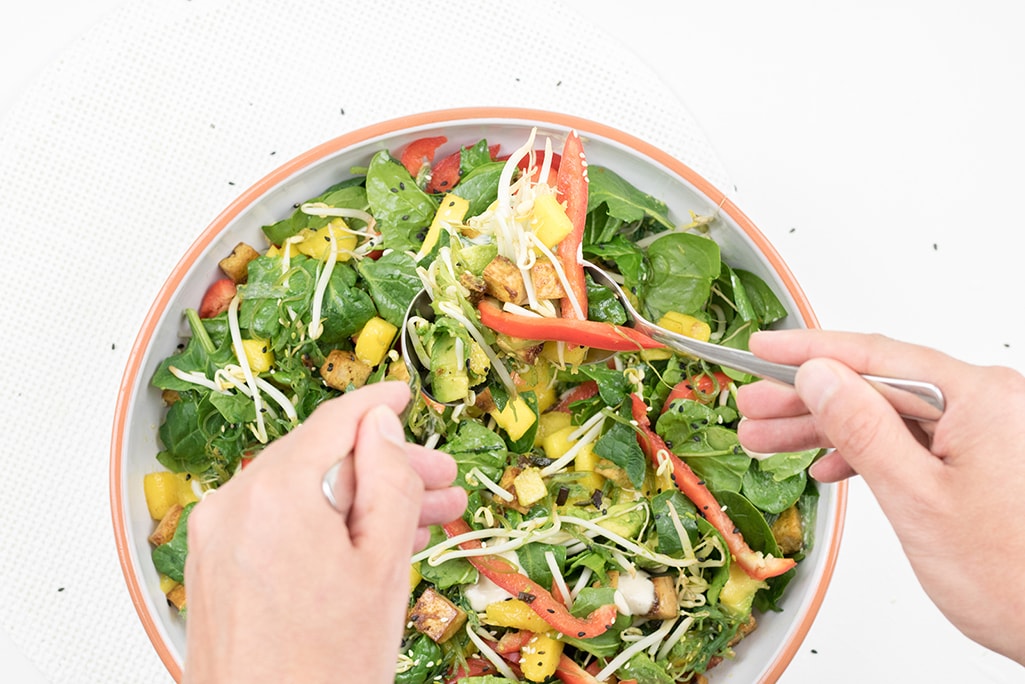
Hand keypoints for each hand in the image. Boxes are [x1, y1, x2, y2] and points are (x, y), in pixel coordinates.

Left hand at [182, 382, 467, 683]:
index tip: (403, 395)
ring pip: (301, 495)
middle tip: (439, 483)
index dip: (378, 405)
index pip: (334, 422)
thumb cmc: (323, 670)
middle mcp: (233, 506)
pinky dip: (324, 526)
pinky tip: (369, 546)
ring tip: (422, 522)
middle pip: (320, 461)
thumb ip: (388, 479)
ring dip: (360, 501)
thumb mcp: (382, 565)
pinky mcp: (215, 570)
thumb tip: (382, 425)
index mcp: (275, 494)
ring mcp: (217, 540)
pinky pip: (278, 526)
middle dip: (384, 468)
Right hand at [735, 329, 1024, 665]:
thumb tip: (819, 377)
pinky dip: (865, 452)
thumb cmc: (1016, 576)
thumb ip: (863, 430)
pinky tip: (829, 465)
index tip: (762, 350)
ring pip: (887, 414)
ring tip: (771, 438)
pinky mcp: (979, 459)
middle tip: (753, 406)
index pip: (875, 356)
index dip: (808, 352)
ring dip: (827, 427)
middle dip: (807, 398)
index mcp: (978, 398)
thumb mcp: (918, 499)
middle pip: (876, 385)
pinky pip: (909, 440)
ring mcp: (984, 431)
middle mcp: (987, 404)